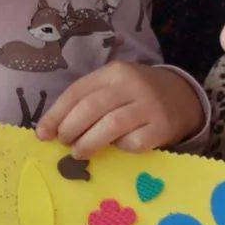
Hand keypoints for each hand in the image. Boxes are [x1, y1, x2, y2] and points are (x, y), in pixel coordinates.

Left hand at [35, 62, 204, 157]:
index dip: (55, 114)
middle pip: (91, 108)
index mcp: (114, 72)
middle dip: (70, 129)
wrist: (181, 98)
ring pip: (110, 126)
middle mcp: (132, 85)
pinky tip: (116, 148)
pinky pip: (133, 142)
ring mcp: (149, 106)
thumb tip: (51, 129)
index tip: (42, 134)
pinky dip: (120, 148)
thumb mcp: (113, 87)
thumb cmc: (135, 96)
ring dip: (88, 143)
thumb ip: (86, 101)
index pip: (77, 92)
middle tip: (63, 143)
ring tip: (78, 152)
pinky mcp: (162, 127)